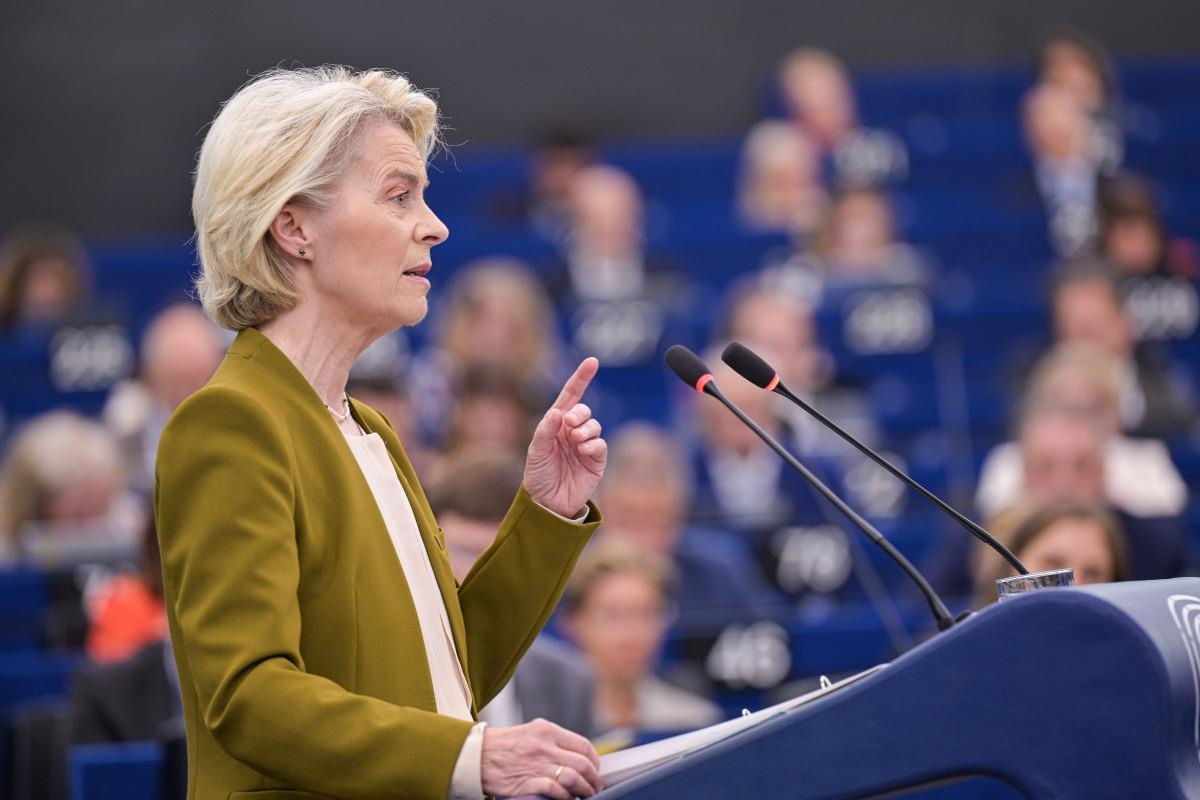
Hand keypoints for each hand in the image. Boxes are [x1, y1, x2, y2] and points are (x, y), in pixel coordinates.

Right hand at [481, 718, 602, 798]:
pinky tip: (566, 799)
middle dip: (594, 778)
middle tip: (595, 787)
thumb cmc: (502, 746)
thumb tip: (577, 757)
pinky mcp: (527, 782)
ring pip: (574, 777)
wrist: (474, 756)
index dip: (594, 760)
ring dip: (584, 790)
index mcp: (546, 730)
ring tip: (585, 795)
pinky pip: (556, 790)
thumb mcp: (530, 733)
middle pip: (583, 763)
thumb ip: (552, 742)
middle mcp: (544, 745)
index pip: (583, 745)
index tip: (595, 769)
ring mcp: (536, 764)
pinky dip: (565, 797)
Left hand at [524, 358, 606, 517]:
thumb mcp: (536, 451)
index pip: (571, 396)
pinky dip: (593, 444)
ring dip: (586, 429)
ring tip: (575, 441)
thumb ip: (546, 430)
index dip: (581, 378)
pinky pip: (600, 444)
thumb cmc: (538, 476)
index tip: (592, 361)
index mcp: (556, 424)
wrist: (547, 504)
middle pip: (584, 410)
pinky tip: (583, 451)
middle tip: (570, 424)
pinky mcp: (596, 460)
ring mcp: (585, 445)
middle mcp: (572, 431)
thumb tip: (559, 412)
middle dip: (579, 413)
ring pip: (594, 425)